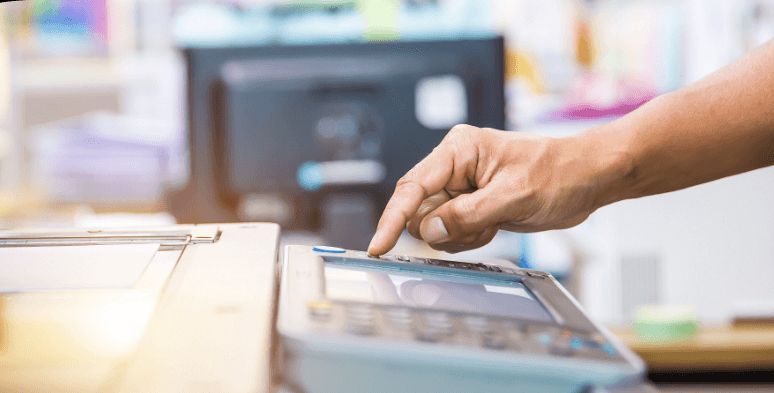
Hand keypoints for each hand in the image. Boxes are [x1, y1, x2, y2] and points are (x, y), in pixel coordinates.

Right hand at [367, 124, 625, 254]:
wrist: (587, 178)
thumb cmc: (558, 174)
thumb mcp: (513, 197)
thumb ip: (467, 215)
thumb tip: (427, 231)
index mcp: (458, 151)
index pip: (412, 187)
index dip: (392, 219)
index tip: (378, 247)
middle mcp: (453, 167)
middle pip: (419, 212)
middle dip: (445, 229)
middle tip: (483, 225)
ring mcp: (460, 188)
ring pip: (434, 227)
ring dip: (461, 235)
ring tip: (495, 222)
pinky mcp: (470, 205)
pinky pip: (451, 233)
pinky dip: (470, 238)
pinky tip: (496, 226)